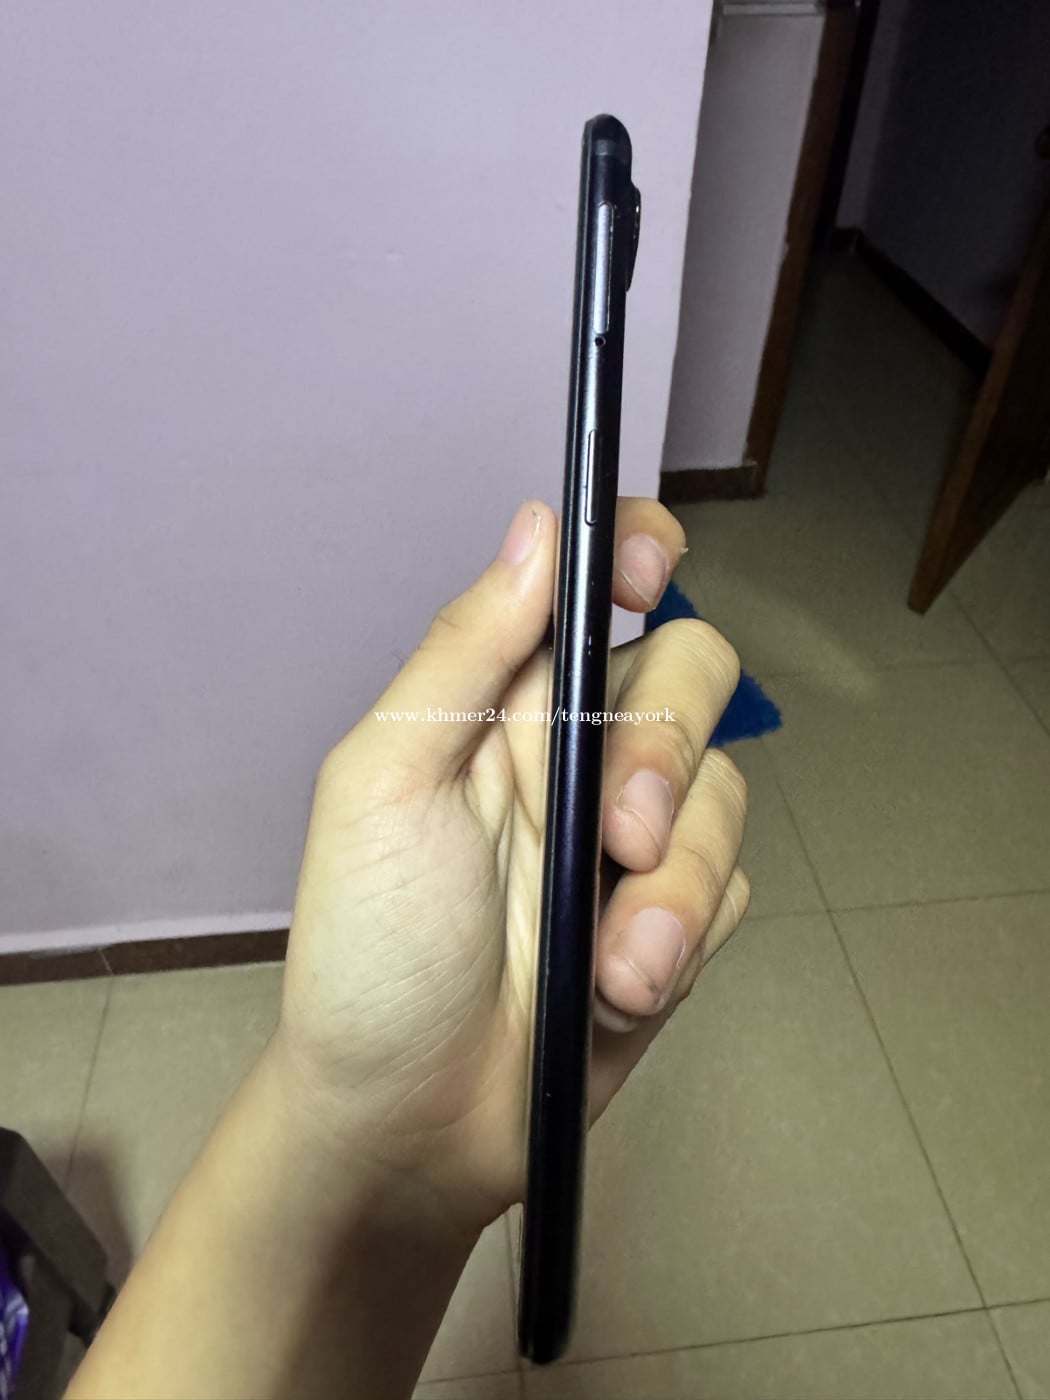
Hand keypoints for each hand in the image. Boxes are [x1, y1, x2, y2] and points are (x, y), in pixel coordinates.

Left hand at [270, 496, 749, 1233]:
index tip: (652, 570)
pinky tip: (620, 992)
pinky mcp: (672, 920)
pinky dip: (684, 939)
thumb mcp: (388, 783)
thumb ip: (466, 653)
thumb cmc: (372, 950)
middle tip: (620, 833)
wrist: (411, 1122)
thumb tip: (538, 527)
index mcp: (500, 704)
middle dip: (668, 749)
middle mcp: (574, 753)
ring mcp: (628, 841)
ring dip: (675, 885)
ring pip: (723, 794)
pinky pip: (730, 888)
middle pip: (689, 673)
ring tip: (612, 964)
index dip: (636, 554)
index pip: (590, 591)